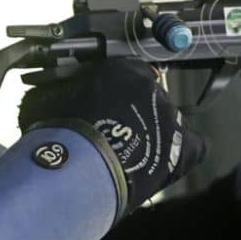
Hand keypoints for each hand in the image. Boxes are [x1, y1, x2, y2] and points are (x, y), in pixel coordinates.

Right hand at [19, 58, 205, 214]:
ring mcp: (171, 119)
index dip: (113, 88)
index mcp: (124, 69)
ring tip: (128, 152)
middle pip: (147, 95)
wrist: (77, 170)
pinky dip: (184, 151)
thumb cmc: (59, 133)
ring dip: (151, 132)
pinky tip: (167, 158)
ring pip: (166, 120)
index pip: (127, 70)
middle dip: (131, 111)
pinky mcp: (183, 150)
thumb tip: (45, 89)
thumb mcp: (47, 98)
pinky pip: (194, 146)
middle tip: (111, 129)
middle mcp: (152, 88)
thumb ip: (58, 89)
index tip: (102, 100)